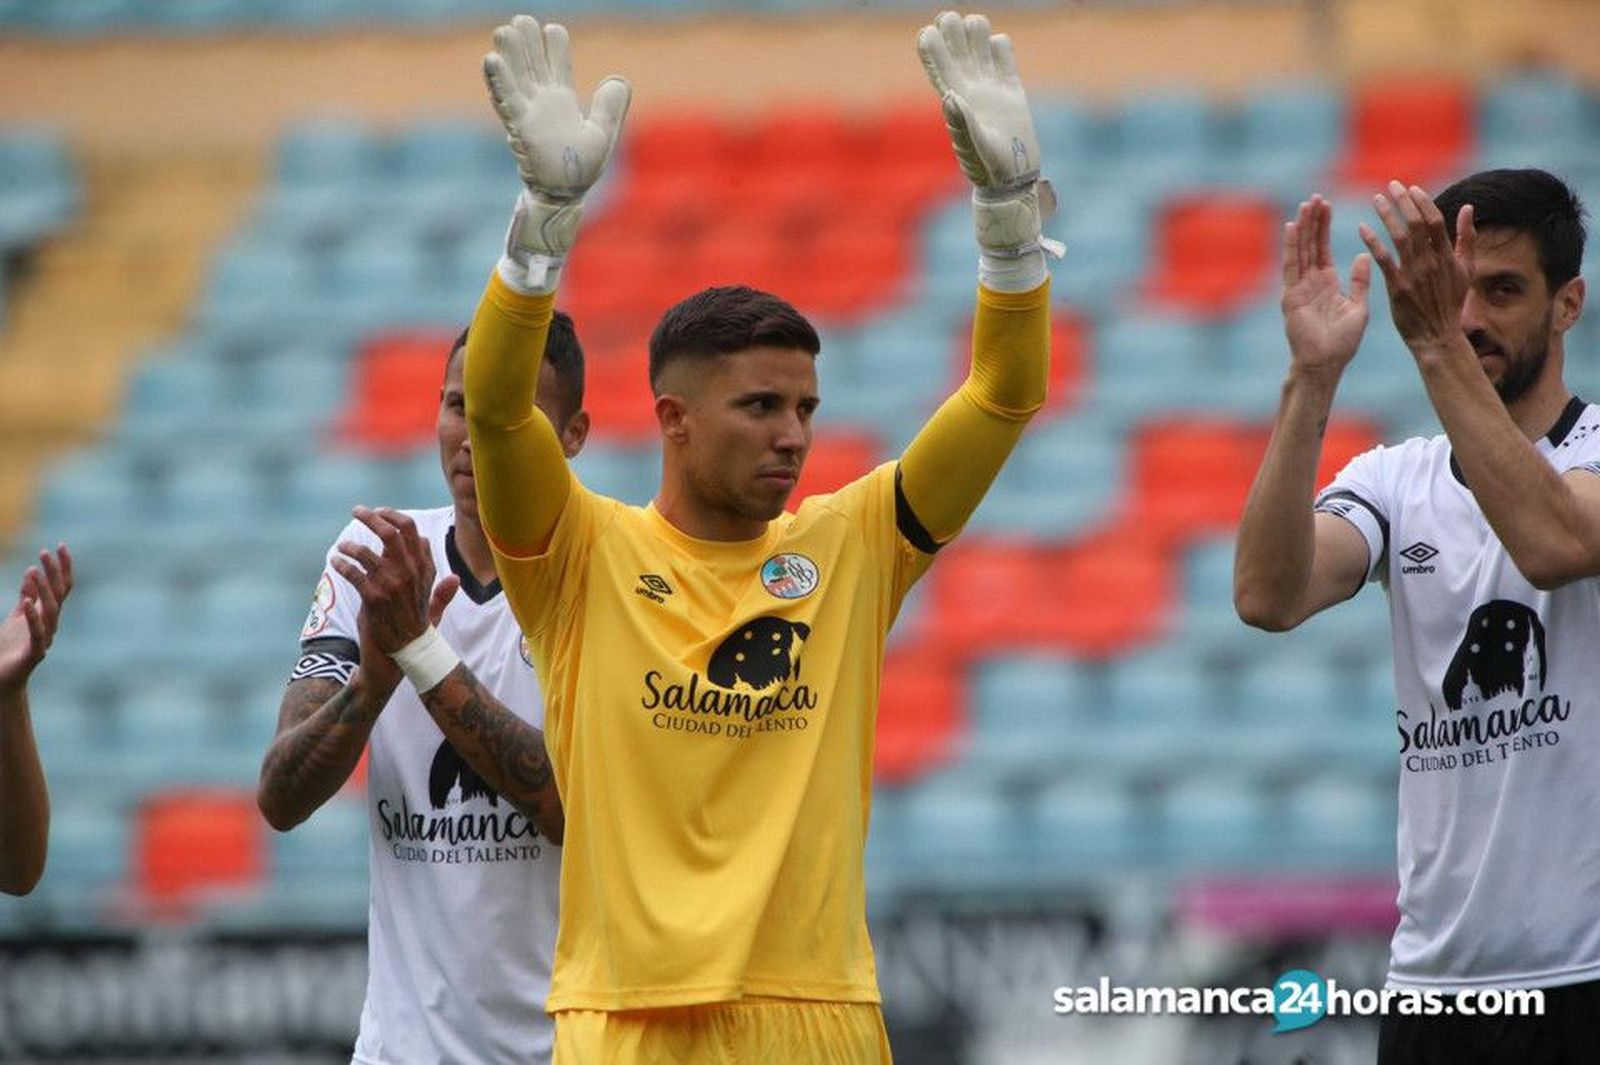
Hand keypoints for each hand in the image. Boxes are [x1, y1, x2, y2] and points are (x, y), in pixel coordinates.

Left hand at [0, 545, 72, 694]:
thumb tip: (31, 575)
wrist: (2, 680)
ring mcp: (45, 638)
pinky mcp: (34, 653)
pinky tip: (26, 603)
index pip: (61, 587)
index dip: (62, 567)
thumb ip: (25, 598)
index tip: (60, 546)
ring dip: (42, 590)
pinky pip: (36, 633)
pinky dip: (33, 617)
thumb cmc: (8, 650)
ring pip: (50, 610)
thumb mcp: (15, 618)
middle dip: (53, 572)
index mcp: (46, 615)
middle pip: (57, 594)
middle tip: (45, 552)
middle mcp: (50, 624)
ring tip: (33, 571)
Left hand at [331, 508, 459, 690]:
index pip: (411, 530)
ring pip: (367, 552)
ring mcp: (392, 585)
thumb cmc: (416, 630)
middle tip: (357, 510)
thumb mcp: (434, 608)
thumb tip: (456, 578)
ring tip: (342, 547)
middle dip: (371, 517)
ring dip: (351, 546)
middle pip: (391, 532)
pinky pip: (353, 574)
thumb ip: (443, 592)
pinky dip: (342, 564)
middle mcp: (410, 573)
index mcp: (425, 570)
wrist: (404, 656)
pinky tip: (336, 562)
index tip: (379, 513)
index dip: (392, 516)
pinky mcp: (373, 599)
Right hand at [483, 15, 630, 259]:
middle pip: (532, 66)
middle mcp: (542, 104)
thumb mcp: (603, 134)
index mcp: (562, 103)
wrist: (566, 196)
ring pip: (516, 78)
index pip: (556, 67)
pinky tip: (491, 60)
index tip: (553, 29)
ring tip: (504, 29)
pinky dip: (499, 81)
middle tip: (522, 19)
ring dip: (510, 55)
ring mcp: (529, 114)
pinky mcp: (520, 128)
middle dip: (527, 43)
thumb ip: (610, 107)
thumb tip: (618, 79)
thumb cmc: (581, 169)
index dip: (555, 48)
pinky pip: (507, 101)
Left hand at [917, 10, 1038, 191]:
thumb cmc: (989, 169)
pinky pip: (1003, 59)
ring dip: (975, 31)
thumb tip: (951, 95)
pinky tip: (998, 44)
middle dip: (950, 30)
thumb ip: (962, 122)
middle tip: (949, 17)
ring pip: (978, 47)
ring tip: (975, 23)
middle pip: (955, 50)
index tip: (928, 32)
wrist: (1014, 180)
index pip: (937, 66)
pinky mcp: (1012, 90)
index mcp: (954, 99)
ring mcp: (991, 88)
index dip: (930, 47)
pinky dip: (1000, 46)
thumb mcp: (974, 147)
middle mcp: (969, 89)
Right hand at [1282, 195, 1370, 378]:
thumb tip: (1364, 255)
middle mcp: (1309, 283)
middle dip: (1312, 221)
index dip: (1323, 227)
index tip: (1326, 205)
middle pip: (1309, 245)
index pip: (1322, 249)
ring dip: (1303, 228)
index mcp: (1326, 284)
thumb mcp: (1358, 306)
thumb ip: (1359, 281)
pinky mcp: (1291, 296)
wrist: (1326, 364)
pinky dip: (1291, 246)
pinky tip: (1292, 227)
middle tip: (1316, 197)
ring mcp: (1298, 289)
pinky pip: (1291, 267)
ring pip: (1300, 251)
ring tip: (1306, 205)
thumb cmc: (1343, 342)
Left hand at [1360, 180, 1473, 356]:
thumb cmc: (1450, 302)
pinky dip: (1372, 242)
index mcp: (1447, 256)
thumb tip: (1468, 207)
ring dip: (1387, 216)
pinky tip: (1361, 228)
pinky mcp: (1397, 288)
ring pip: (1400, 238)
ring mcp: (1414, 275)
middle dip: (1404, 202)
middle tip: (1391, 185)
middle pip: (1417, 225)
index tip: (1411, 188)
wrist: (1437, 336)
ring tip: (1376, 199)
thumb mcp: (1465, 269)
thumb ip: (1466, 238)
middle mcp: (1431, 262)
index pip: (1435, 221)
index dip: (1422, 202)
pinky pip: (1383, 260)